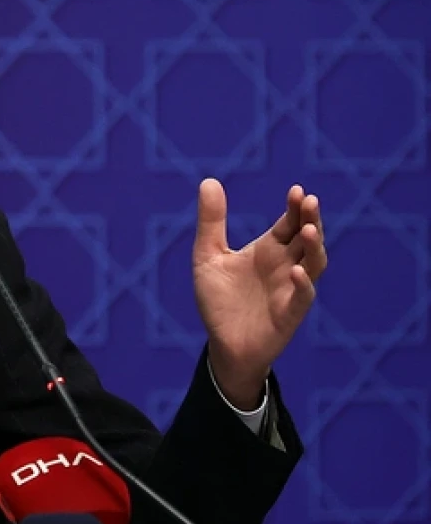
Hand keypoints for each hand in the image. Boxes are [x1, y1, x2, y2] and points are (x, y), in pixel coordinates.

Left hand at [192, 179, 326, 408]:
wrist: (222, 343)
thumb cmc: (219, 300)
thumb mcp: (208, 256)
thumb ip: (211, 221)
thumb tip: (208, 180)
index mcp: (269, 249)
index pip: (289, 222)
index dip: (295, 207)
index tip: (296, 190)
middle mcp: (286, 265)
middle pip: (307, 238)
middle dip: (310, 219)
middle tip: (309, 201)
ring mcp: (291, 288)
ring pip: (314, 264)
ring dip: (315, 247)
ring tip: (308, 230)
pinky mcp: (290, 313)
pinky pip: (303, 297)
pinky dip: (303, 284)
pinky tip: (296, 272)